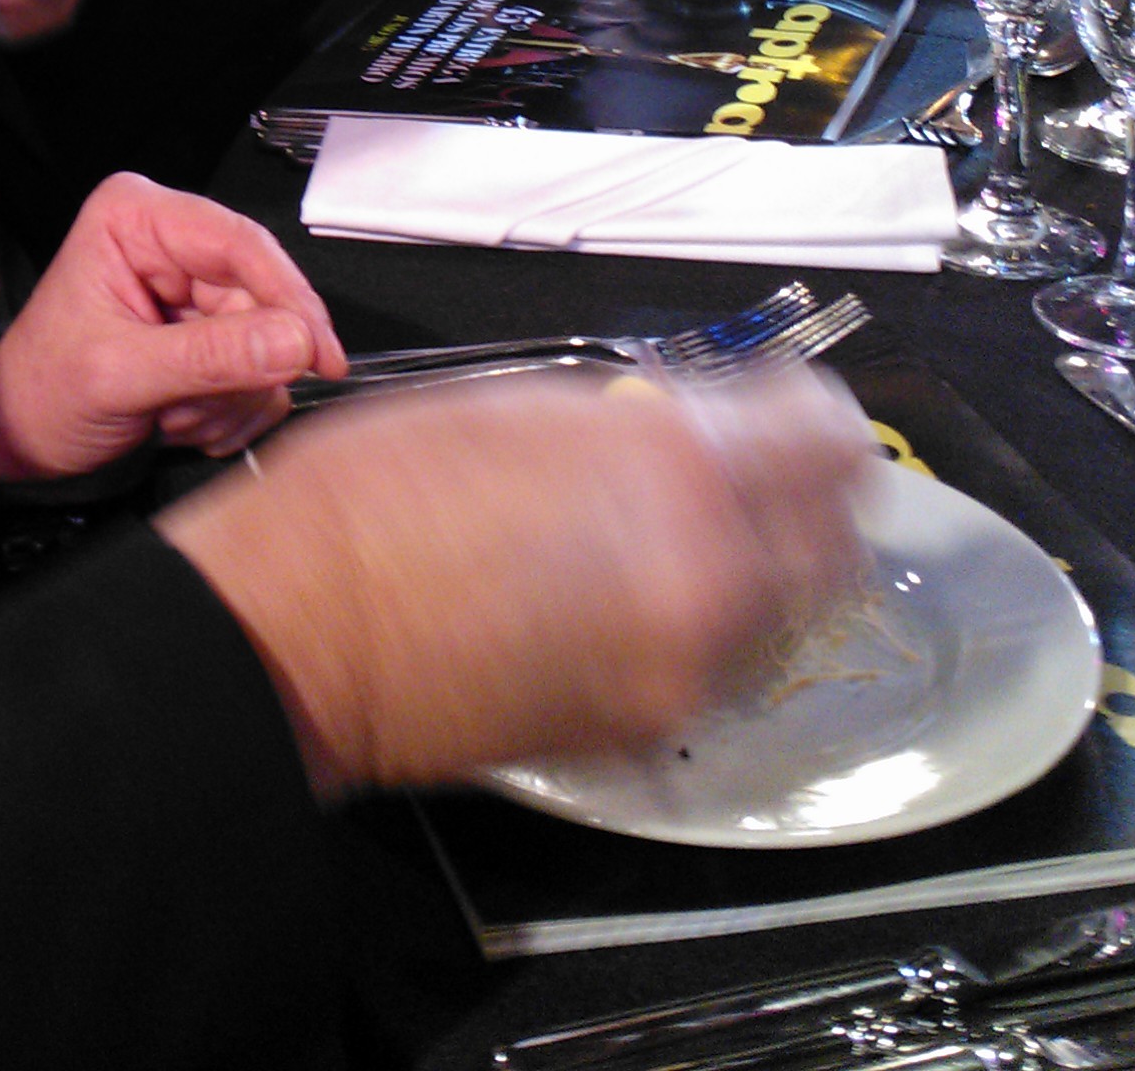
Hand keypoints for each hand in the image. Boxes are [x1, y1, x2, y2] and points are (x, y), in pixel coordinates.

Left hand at [0, 173, 347, 481]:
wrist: (24, 439)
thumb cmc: (42, 390)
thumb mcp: (119, 374)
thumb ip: (208, 357)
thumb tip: (292, 342)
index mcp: (137, 220)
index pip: (241, 244)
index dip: (290, 299)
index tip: (318, 354)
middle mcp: (173, 245)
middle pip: (264, 300)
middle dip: (237, 370)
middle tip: (188, 408)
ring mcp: (196, 292)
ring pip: (270, 345)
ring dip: (229, 398)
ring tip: (170, 416)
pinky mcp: (212, 334)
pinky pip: (263, 376)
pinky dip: (232, 412)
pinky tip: (182, 422)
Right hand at [155, 369, 872, 800]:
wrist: (296, 630)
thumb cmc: (369, 503)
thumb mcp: (513, 407)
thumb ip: (635, 421)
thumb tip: (694, 429)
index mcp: (673, 468)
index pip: (827, 438)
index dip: (812, 415)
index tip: (791, 410)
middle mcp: (704, 573)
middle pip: (838, 538)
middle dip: (810, 499)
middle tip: (763, 473)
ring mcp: (681, 666)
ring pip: (787, 614)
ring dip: (763, 570)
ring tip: (688, 538)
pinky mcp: (645, 728)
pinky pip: (719, 670)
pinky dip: (704, 631)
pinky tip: (636, 599)